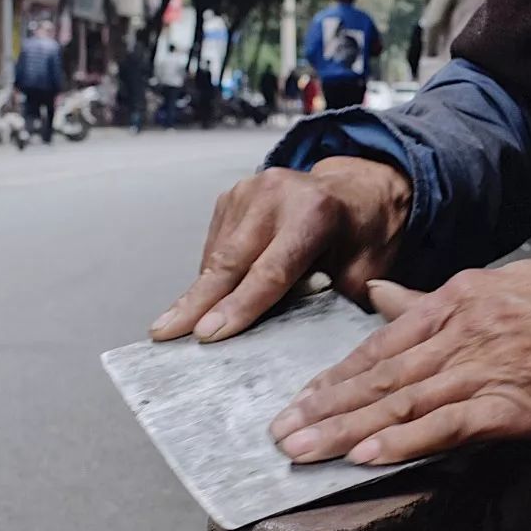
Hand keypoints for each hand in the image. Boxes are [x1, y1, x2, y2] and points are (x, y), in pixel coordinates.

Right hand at [150, 158, 412, 342]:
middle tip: (165, 334)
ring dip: (197, 294)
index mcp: (315, 213)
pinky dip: (207, 276)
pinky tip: (198, 303)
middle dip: (196, 303)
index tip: (207, 335)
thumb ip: (334, 302)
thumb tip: (293, 342)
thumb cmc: (364, 236)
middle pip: (230, 261)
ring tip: (170, 328)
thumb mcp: (365, 272)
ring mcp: (248, 190)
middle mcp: (276, 194)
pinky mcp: (231, 196)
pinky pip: (213, 245)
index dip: (239, 307)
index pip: (270, 271)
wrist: (358, 189)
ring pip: (216, 255)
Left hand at [270, 260, 530, 464]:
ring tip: (304, 450)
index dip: (337, 376)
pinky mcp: (516, 404)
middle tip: (279, 434)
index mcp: (460, 299)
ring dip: (347, 429)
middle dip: (325, 407)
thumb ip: (437, 298)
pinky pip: (448, 425)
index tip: (300, 400)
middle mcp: (464, 330)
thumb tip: (382, 296)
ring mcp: (488, 366)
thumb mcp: (505, 286)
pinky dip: (405, 440)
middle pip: (380, 374)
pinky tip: (368, 455)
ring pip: (402, 401)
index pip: (383, 342)